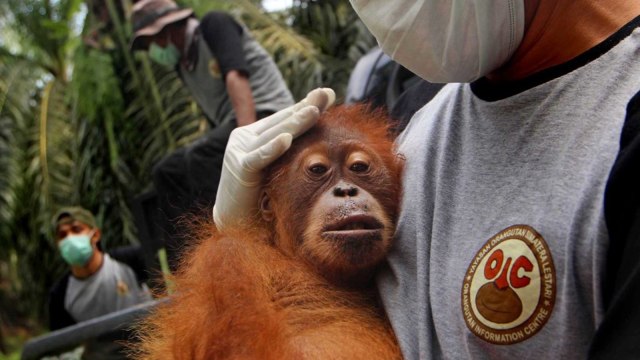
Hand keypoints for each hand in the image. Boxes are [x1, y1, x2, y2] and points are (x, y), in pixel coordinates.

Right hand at [213, 88, 335, 230]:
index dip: (305, 105)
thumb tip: (321, 136)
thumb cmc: (264, 200)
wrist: (238, 227)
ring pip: (274, 136)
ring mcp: (239, 152)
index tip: (327, 93)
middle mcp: (245, 139)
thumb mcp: (280, 169)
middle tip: (325, 95)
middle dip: (305, 108)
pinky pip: (258, 158)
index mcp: (256, 137)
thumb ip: (292, 152)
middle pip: (282, 123)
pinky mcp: (237, 169)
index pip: (286, 119)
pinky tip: (286, 140)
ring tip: (313, 111)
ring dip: (295, 123)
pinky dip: (272, 149)